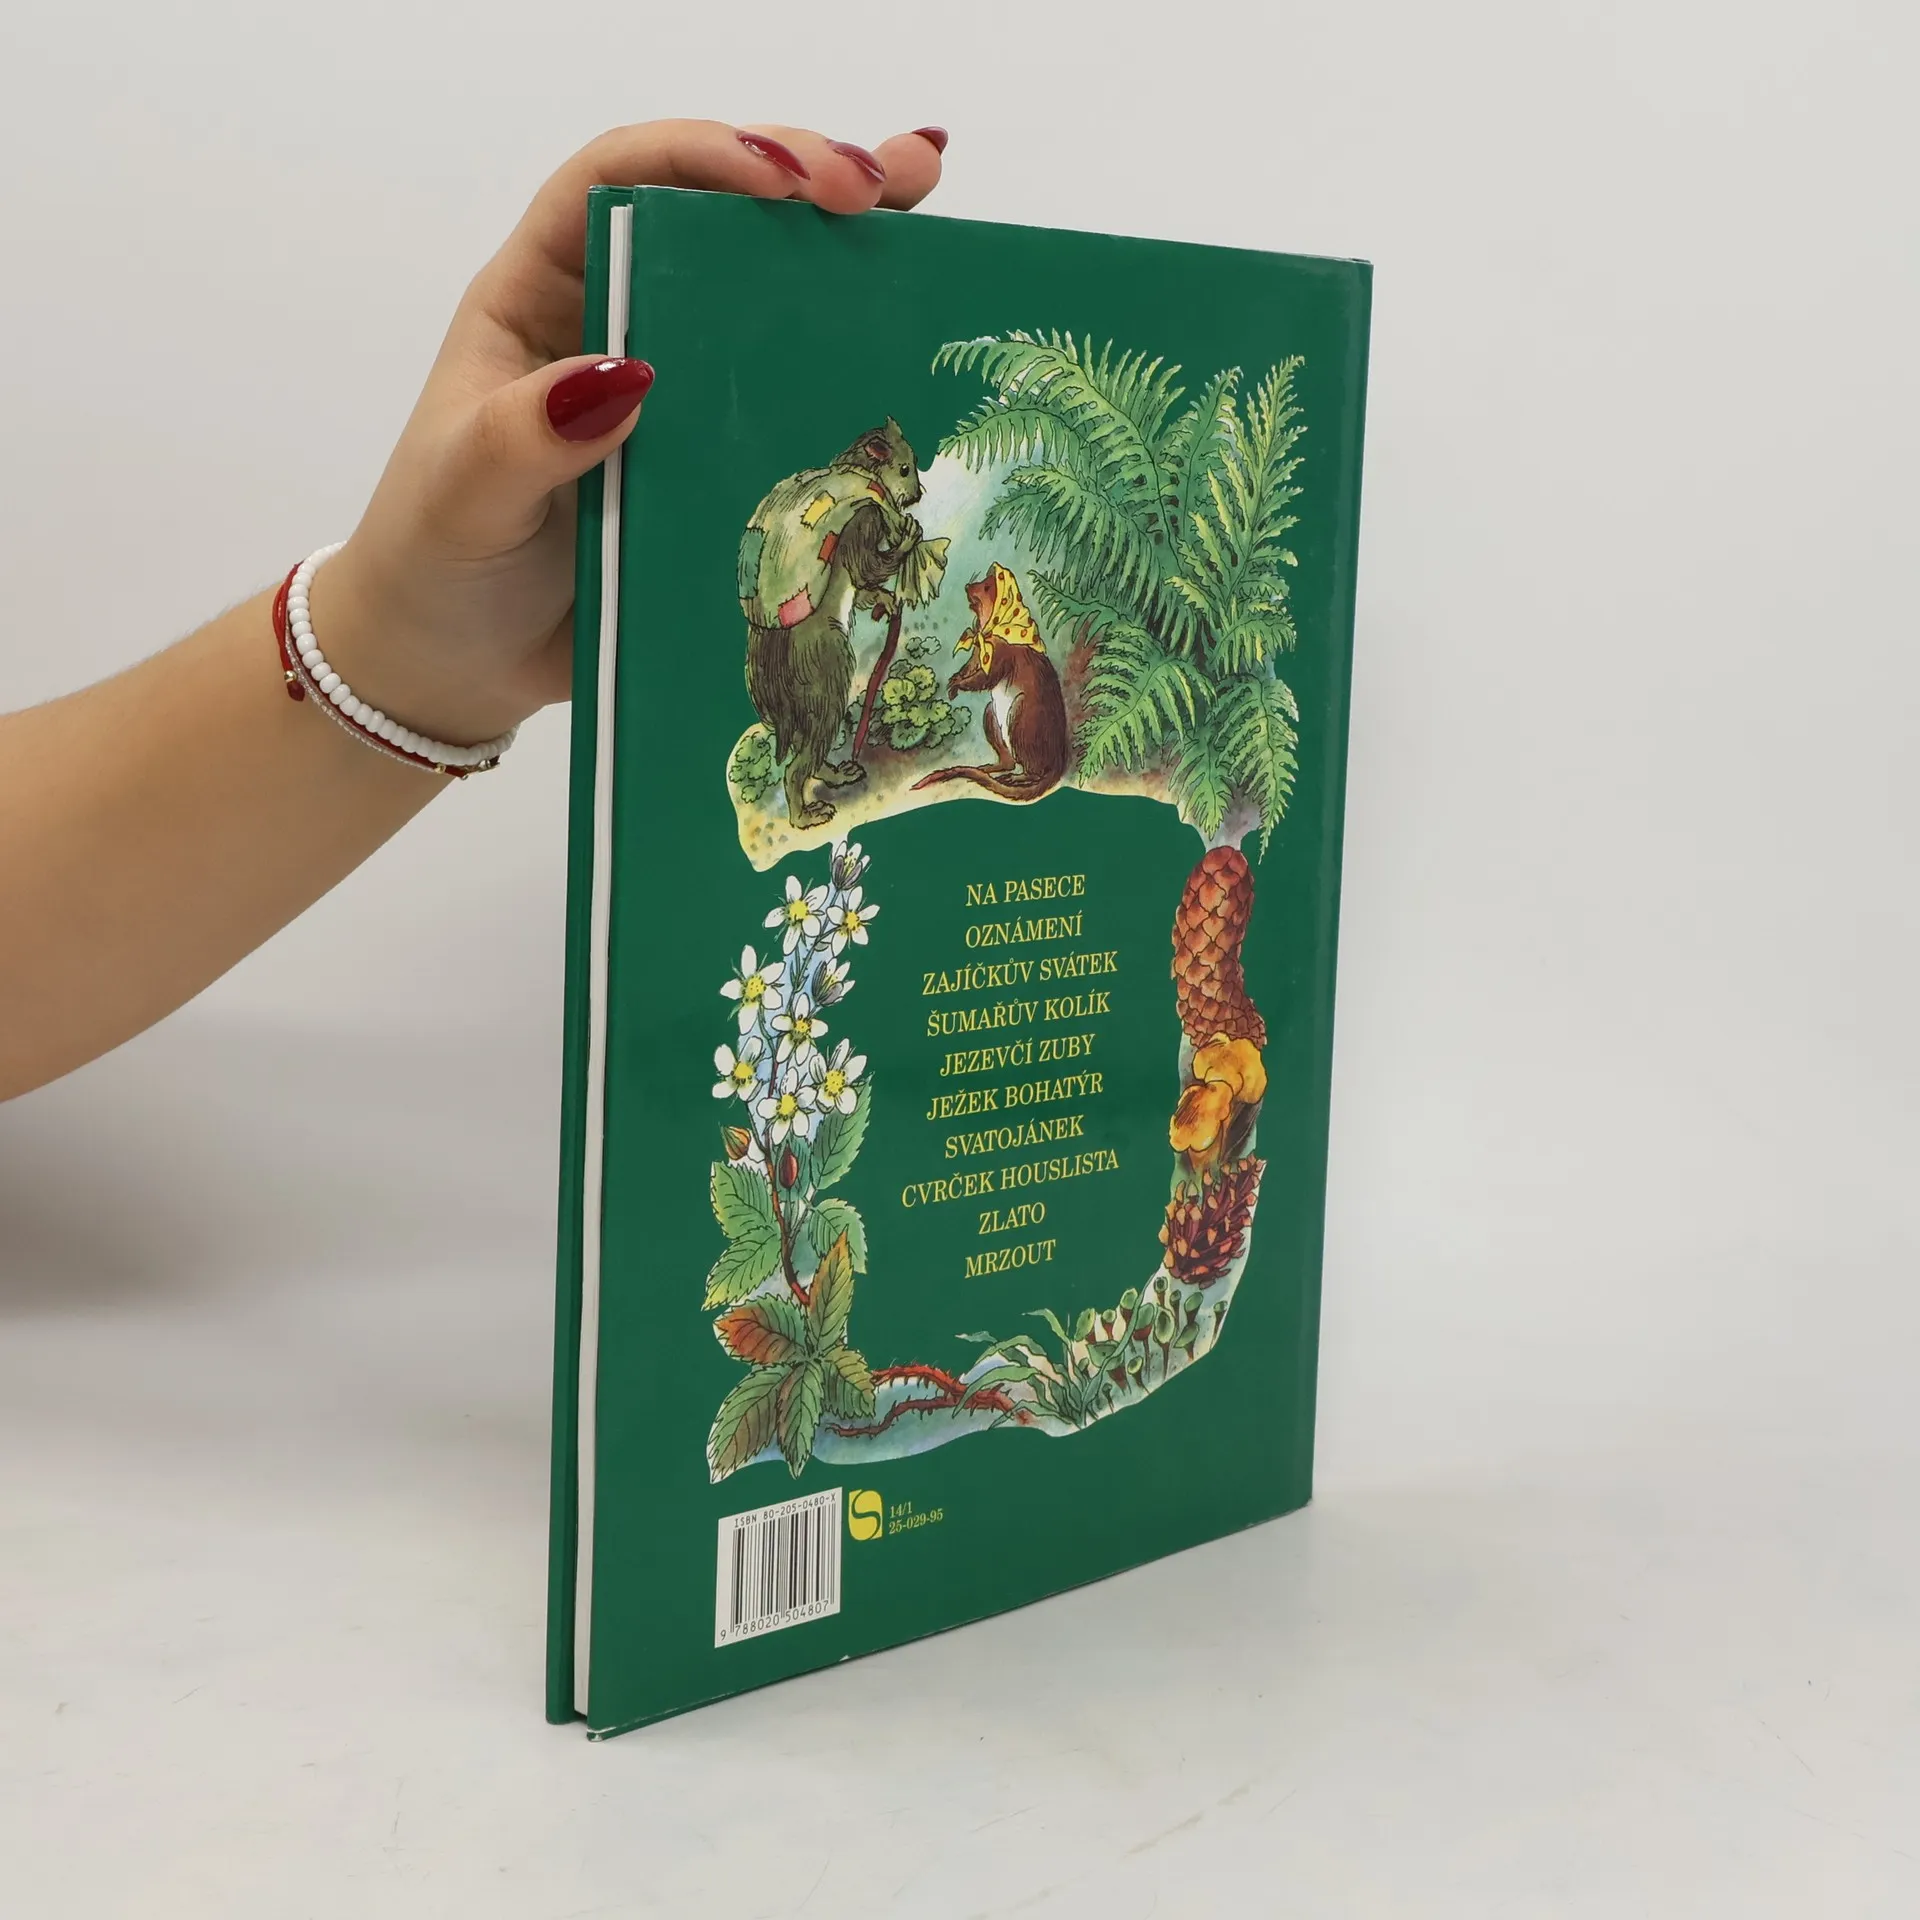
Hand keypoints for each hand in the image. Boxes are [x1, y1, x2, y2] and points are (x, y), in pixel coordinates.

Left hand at [311, 120, 946, 747]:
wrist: (455, 664)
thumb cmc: (438, 564)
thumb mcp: (464, 495)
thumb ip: (527, 439)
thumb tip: (628, 379)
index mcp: (542, 299)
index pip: (621, 184)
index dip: (703, 159)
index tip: (785, 180)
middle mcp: (619, 326)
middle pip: (714, 216)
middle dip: (803, 175)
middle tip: (883, 181)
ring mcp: (677, 395)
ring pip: (767, 295)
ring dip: (850, 238)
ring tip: (925, 187)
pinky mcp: (717, 463)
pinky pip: (790, 401)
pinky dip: (854, 361)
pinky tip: (916, 326)